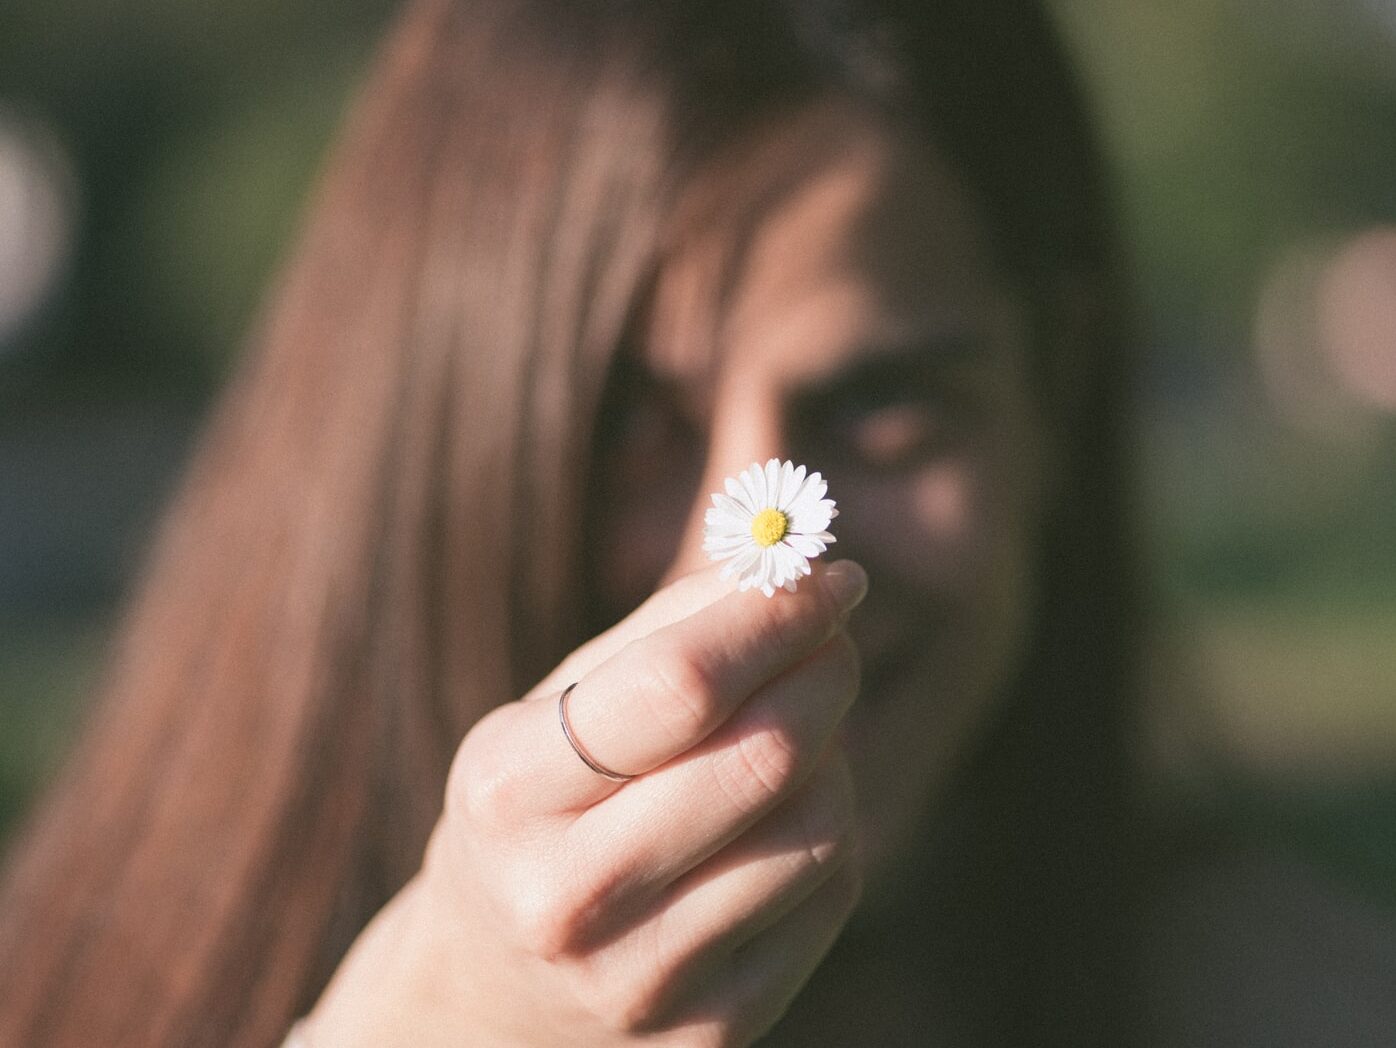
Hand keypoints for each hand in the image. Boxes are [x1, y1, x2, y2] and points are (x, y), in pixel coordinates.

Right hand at [302, 560, 867, 1046]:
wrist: (496, 990)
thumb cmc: (537, 812)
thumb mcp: (556, 710)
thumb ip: (665, 630)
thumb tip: (786, 562)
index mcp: (508, 793)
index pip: (678, 685)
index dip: (772, 614)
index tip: (825, 569)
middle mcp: (567, 898)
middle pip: (763, 755)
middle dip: (824, 667)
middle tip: (834, 631)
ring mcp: (642, 978)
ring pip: (819, 824)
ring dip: (832, 750)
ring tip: (791, 731)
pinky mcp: (713, 1027)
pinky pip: (832, 890)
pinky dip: (830, 825)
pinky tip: (783, 812)